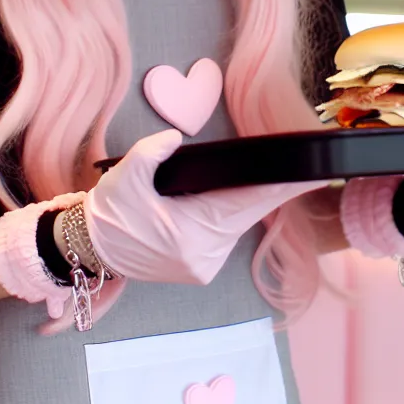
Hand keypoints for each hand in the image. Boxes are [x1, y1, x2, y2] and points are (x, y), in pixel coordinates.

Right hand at [84, 129, 325, 285]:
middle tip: (304, 166)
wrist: (92, 247)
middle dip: (272, 189)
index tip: (311, 175)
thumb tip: (176, 137)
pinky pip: (226, 233)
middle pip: (249, 213)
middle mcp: (205, 257)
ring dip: (251, 201)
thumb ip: (154, 150)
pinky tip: (241, 194)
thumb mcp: (127, 174)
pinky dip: (234, 213)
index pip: (247, 204)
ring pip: (239, 223)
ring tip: (274, 174)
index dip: (281, 187)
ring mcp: (205, 265)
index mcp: (191, 235)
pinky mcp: (201, 266)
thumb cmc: (110, 212)